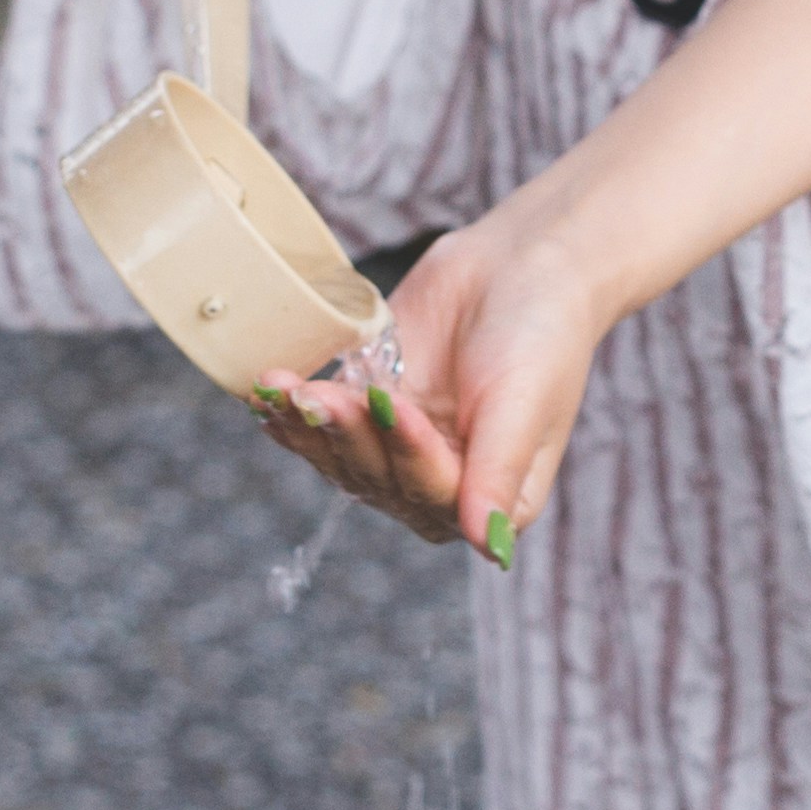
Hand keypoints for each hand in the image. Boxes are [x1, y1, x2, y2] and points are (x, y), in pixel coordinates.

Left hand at [251, 192, 636, 563]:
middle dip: (349, 437)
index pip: (435, 495)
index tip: (394, 402)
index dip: (407, 453)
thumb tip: (490, 549)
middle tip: (321, 395)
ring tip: (283, 391)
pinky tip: (267, 395)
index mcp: (492, 497)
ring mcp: (400, 445)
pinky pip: (324, 422)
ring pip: (342, 457)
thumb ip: (501, 471)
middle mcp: (443, 481)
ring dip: (310, 427)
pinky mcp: (369, 406)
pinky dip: (293, 410)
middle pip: (379, 480)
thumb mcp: (527, 401)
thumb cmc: (542, 330)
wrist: (521, 260)